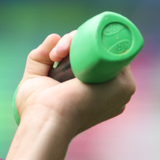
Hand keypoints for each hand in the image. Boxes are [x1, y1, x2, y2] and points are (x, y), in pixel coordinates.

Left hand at [7, 32, 135, 159]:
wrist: (45, 122)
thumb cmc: (37, 110)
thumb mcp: (35, 80)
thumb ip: (40, 59)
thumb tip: (54, 37)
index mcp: (97, 92)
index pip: (92, 58)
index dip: (74, 48)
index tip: (54, 55)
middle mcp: (112, 90)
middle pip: (99, 51)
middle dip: (76, 41)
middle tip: (55, 54)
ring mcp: (121, 88)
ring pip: (106, 48)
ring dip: (81, 40)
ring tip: (59, 54)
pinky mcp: (124, 85)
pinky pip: (116, 51)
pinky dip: (97, 40)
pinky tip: (76, 46)